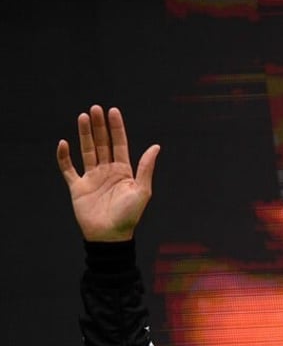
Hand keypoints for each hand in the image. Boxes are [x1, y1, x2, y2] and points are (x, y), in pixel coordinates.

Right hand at [56, 105, 159, 241]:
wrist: (110, 236)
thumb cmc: (129, 216)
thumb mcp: (142, 190)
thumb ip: (146, 168)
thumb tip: (156, 146)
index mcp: (124, 171)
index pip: (119, 144)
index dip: (116, 128)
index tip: (113, 111)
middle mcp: (107, 171)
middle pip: (102, 144)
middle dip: (99, 126)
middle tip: (95, 109)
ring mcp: (91, 178)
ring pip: (87, 151)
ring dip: (84, 134)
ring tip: (83, 116)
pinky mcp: (77, 187)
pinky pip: (68, 169)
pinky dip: (64, 157)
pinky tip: (63, 143)